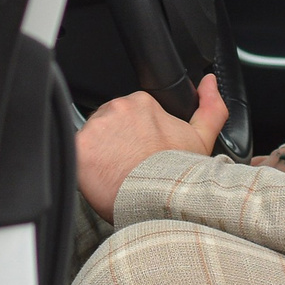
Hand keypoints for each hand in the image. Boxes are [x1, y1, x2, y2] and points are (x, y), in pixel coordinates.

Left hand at [76, 75, 226, 219]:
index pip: (127, 115)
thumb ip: (209, 107)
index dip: (132, 136)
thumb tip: (210, 82)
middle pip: (107, 125)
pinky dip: (85, 167)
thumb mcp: (202, 139)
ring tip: (117, 175)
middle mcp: (116, 108)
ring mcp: (96, 127)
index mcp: (142, 102)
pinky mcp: (80, 147)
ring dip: (99, 154)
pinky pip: (75, 154)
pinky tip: (102, 179)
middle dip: (114, 143)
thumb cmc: (180, 175)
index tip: (139, 152)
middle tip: (128, 165)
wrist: (162, 202)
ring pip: (90, 139)